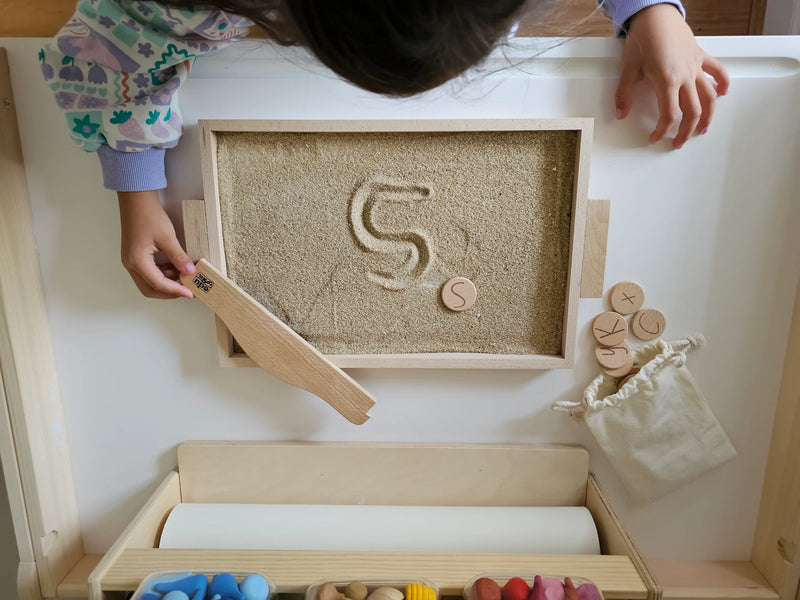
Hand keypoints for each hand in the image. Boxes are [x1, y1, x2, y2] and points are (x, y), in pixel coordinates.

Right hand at [118, 190, 195, 298]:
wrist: (136, 200)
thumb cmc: (148, 215)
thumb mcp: (167, 237)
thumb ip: (179, 257)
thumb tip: (190, 271)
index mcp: (137, 261)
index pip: (158, 284)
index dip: (176, 290)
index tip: (190, 293)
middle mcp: (130, 264)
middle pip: (150, 289)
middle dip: (169, 292)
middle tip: (186, 290)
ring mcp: (131, 260)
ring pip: (148, 282)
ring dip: (165, 283)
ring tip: (183, 277)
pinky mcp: (135, 256)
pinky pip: (148, 273)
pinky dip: (161, 275)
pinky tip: (174, 269)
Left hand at [615, 4, 729, 148]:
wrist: (655, 14)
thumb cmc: (643, 37)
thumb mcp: (628, 68)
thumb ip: (624, 94)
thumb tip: (620, 114)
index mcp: (667, 80)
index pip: (669, 114)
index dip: (663, 130)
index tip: (655, 138)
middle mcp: (685, 75)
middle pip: (693, 110)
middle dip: (686, 131)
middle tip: (679, 142)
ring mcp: (695, 66)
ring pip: (709, 95)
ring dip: (708, 115)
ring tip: (703, 128)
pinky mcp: (700, 56)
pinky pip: (716, 71)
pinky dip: (723, 83)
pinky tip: (724, 92)